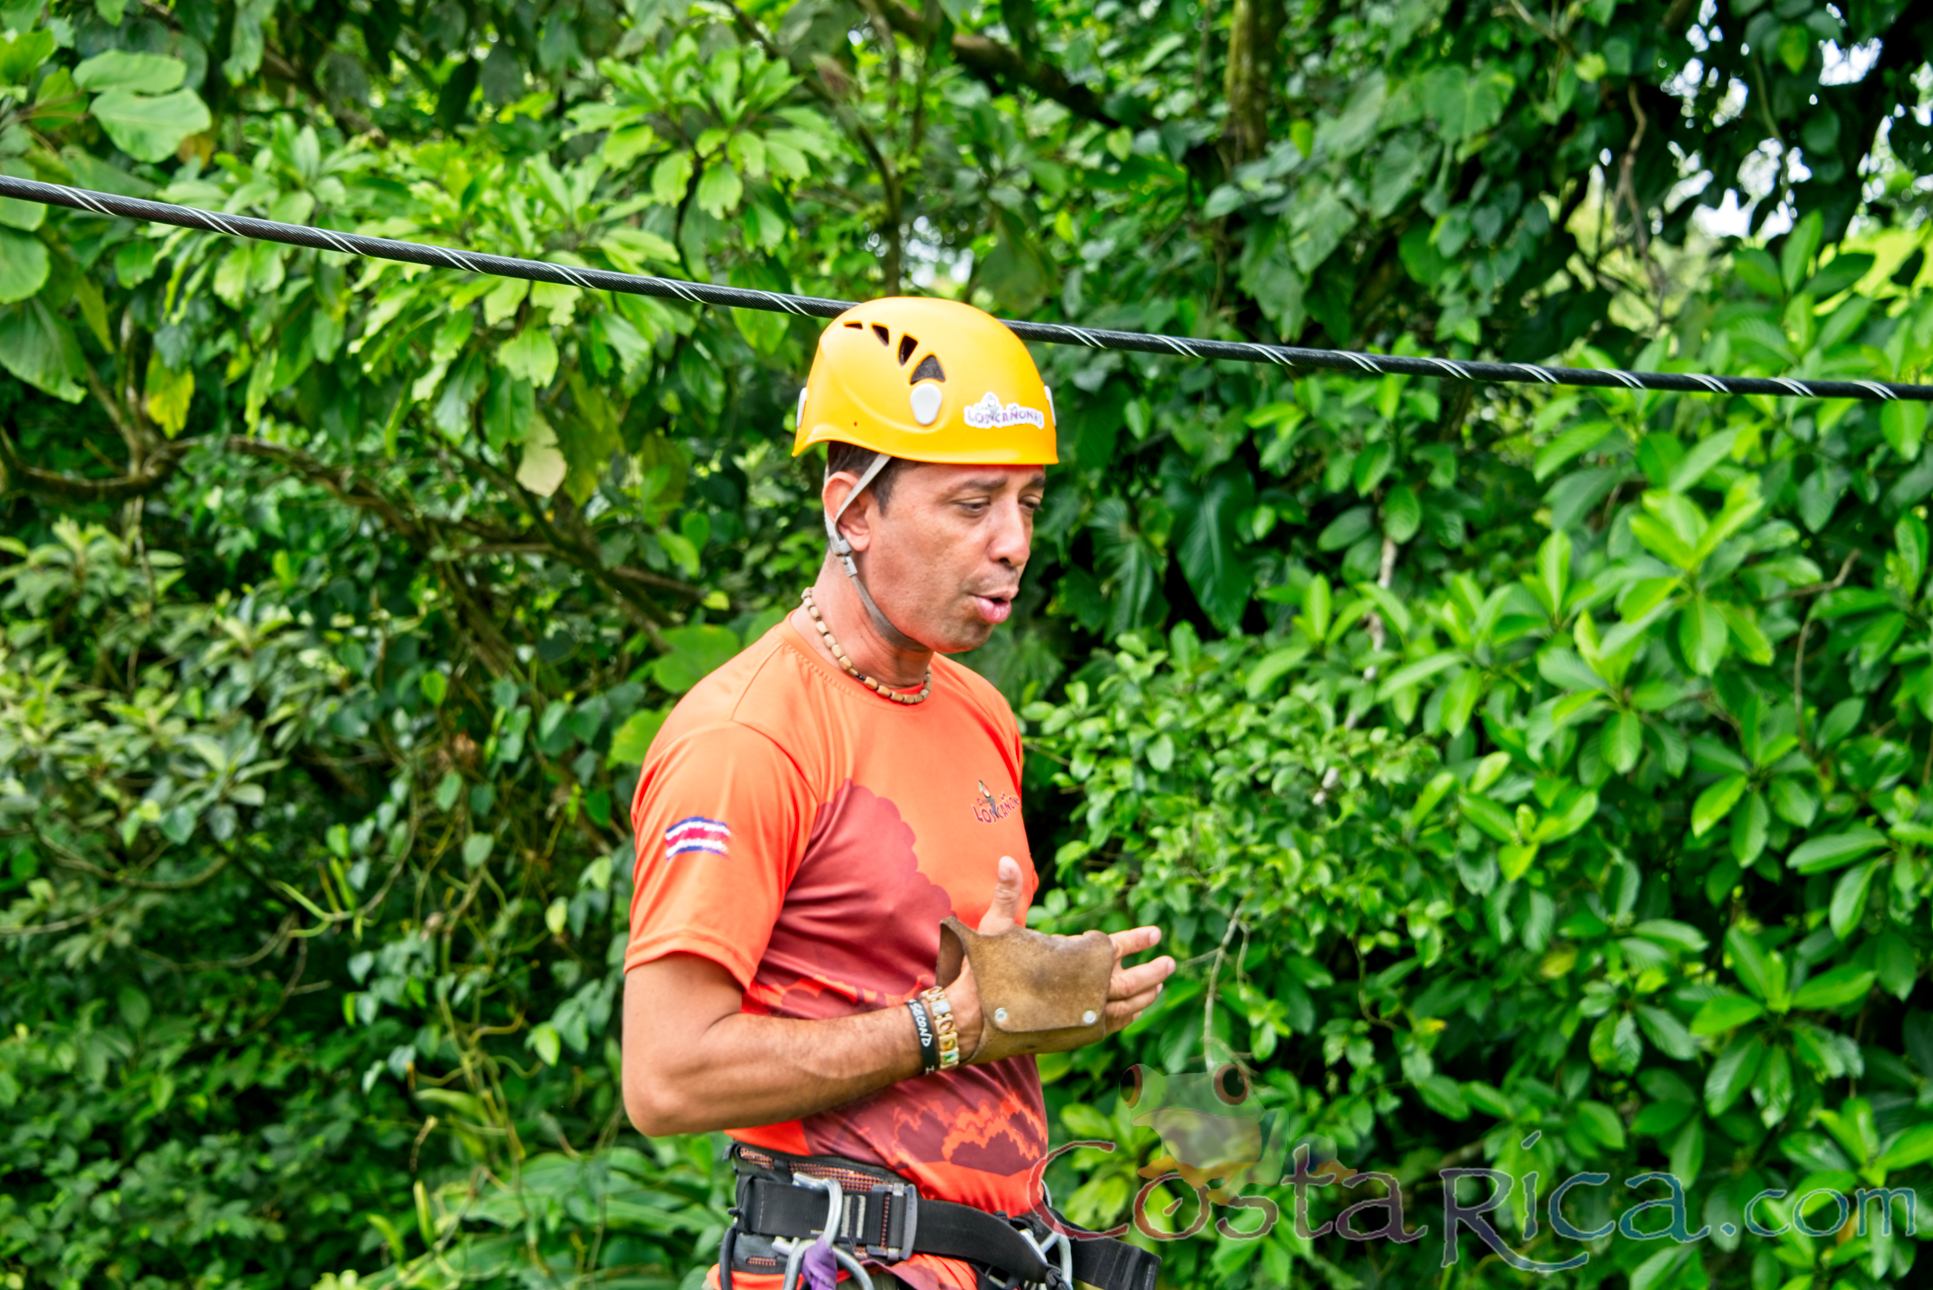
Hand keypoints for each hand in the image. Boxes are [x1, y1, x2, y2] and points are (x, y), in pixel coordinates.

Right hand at [942, 856, 1174, 1060]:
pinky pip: (1109, 1027)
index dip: (1136, 940)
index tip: (1155, 933)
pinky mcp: (1071, 1035)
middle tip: (1170, 963)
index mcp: (1070, 962)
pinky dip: (1126, 1019)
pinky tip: (1132, 1012)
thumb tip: (1005, 858)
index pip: (1113, 948)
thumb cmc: (982, 969)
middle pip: (1130, 982)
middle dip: (1152, 971)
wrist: (967, 1018)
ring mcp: (1078, 1017)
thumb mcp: (994, 925)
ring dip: (1144, 996)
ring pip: (1124, 1008)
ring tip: (1158, 987)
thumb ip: (1008, 892)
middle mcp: (1081, 992)